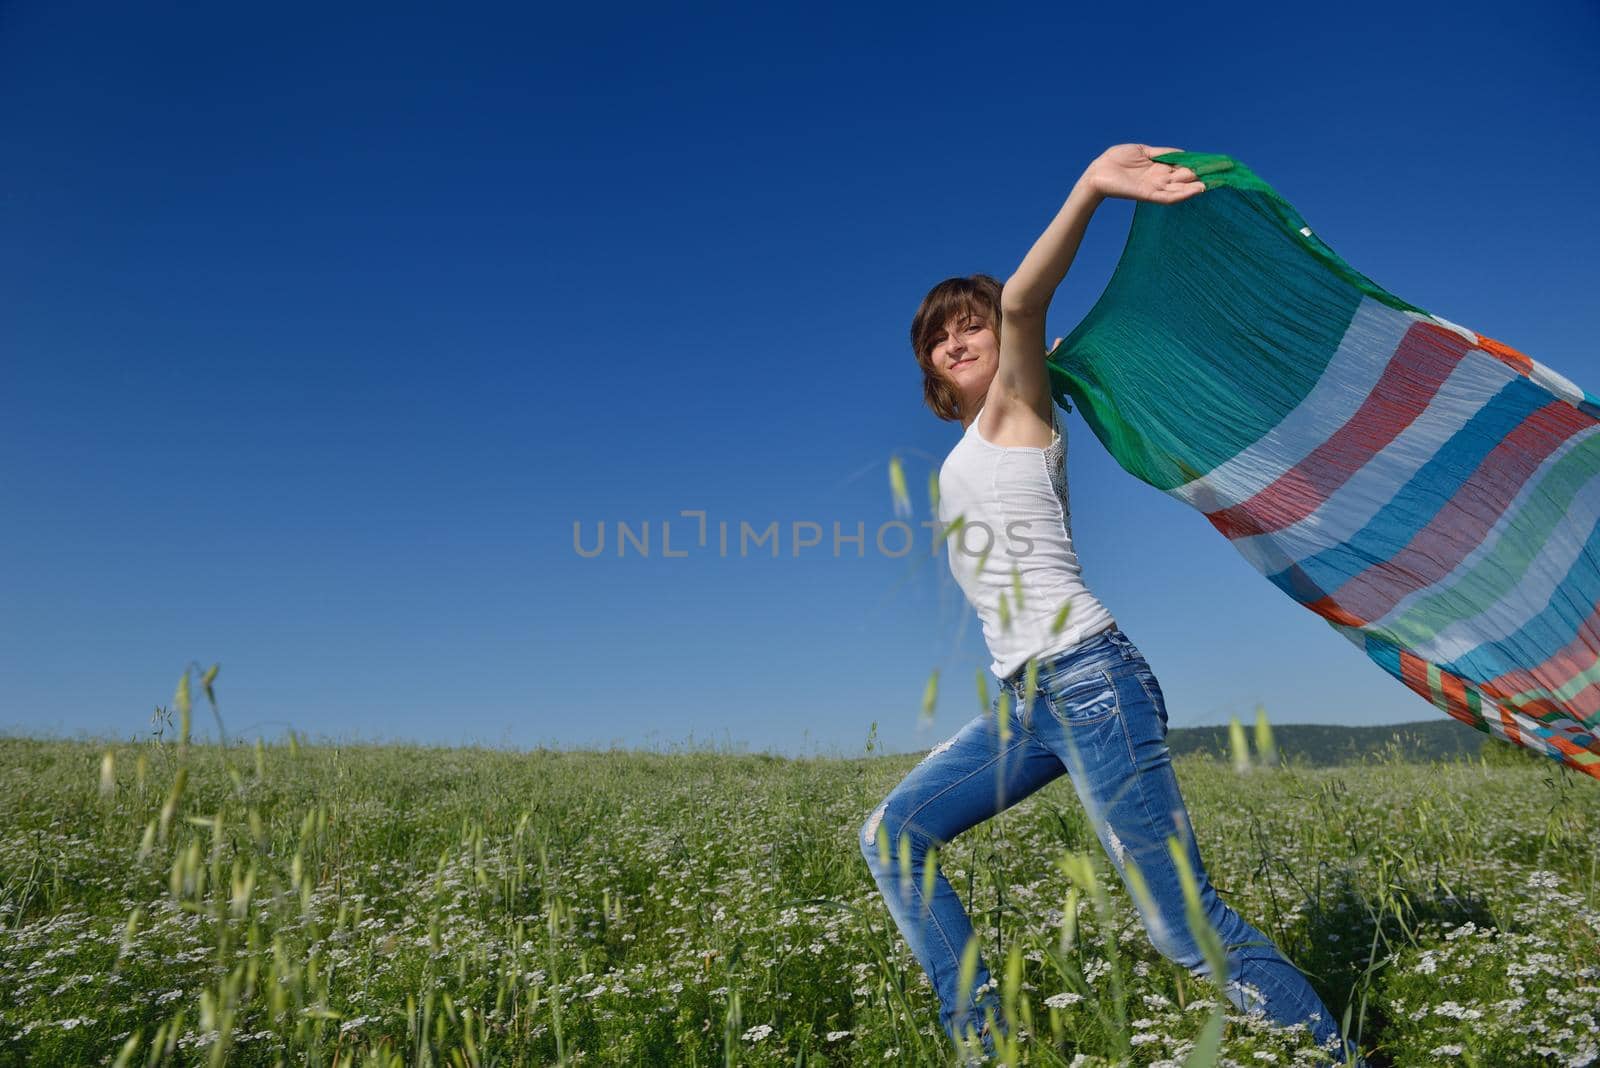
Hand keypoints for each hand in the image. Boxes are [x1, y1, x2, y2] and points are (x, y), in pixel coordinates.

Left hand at [1084, 143, 1204, 203]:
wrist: (1097, 173)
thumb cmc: (1116, 160)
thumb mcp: (1143, 150)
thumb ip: (1162, 152)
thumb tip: (1183, 152)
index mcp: (1160, 168)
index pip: (1184, 167)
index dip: (1199, 166)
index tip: (1216, 164)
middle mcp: (1160, 179)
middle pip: (1185, 179)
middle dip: (1202, 177)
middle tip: (1221, 175)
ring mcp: (1155, 187)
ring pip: (1179, 190)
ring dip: (1194, 189)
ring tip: (1209, 185)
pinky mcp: (1147, 195)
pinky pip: (1167, 197)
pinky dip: (1181, 195)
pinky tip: (1193, 191)